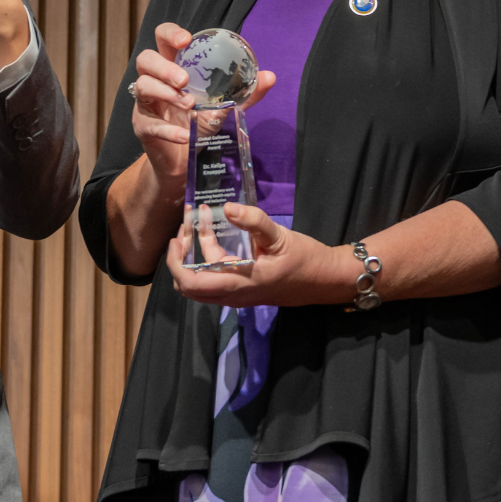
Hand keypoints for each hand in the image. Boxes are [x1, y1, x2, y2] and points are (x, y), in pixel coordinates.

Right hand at [129, 22, 277, 190]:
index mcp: (173, 67)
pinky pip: (150, 124)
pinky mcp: (142, 127)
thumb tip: (270, 77)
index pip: (162, 39)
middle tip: (184, 79)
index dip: (170, 34)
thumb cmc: (199, 125)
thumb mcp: (224, 107)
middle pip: (145, 59)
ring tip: (189, 105)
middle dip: (164, 67)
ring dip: (166, 93)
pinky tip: (184, 136)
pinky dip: (169, 130)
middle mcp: (155, 81)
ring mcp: (146, 104)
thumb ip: (245, 92)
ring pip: (143, 86)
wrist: (185, 162)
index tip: (186, 40)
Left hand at [167, 203, 355, 307]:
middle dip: (180, 259)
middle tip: (184, 230)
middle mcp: (233, 294)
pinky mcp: (242, 289)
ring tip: (194, 227)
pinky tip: (212, 234)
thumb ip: (253, 221)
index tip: (178, 236)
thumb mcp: (280, 236)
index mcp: (239, 283)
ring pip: (200, 284)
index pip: (192, 284)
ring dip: (192, 258)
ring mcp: (237, 294)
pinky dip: (206, 259)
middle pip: (189, 287)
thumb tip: (226, 207)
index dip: (176, 263)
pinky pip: (214, 279)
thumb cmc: (305, 259)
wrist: (325, 280)